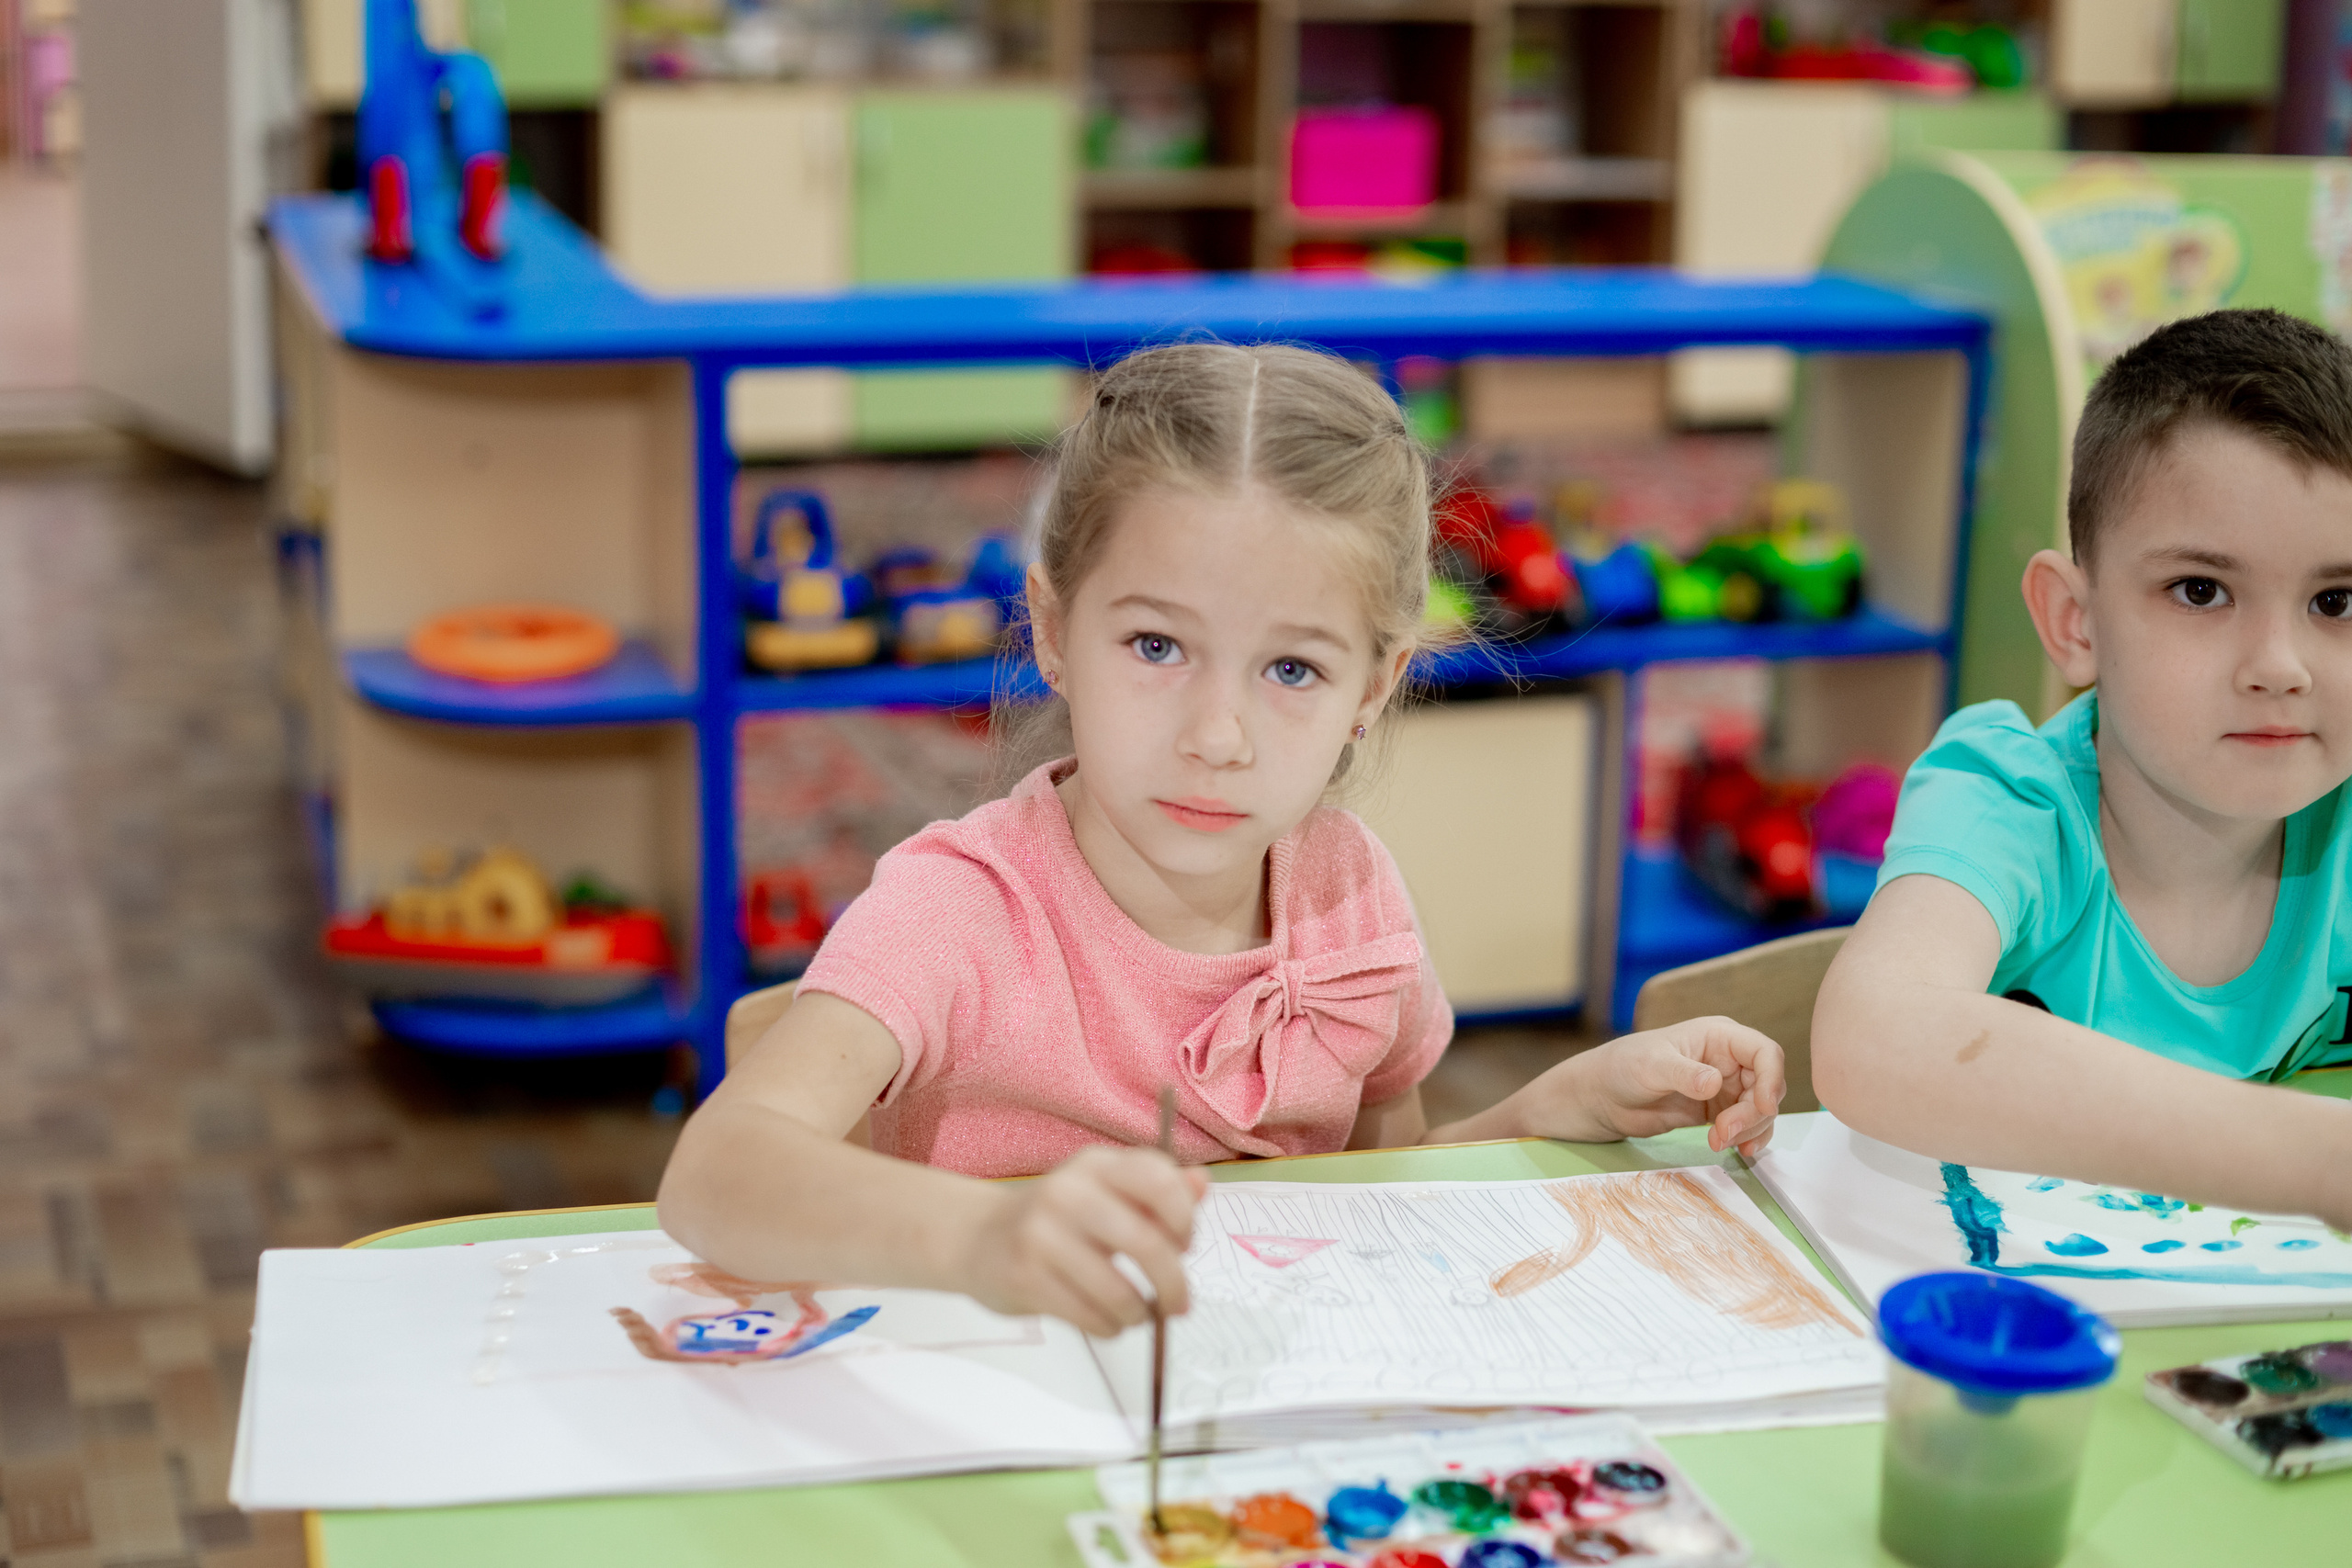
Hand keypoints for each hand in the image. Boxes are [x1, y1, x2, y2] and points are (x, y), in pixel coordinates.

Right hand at [958, 1146, 1207, 1336]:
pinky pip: (1090, 1316)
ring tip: (1137, 1315)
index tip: (1184, 1244)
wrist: (975, 1236)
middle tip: (1180, 1304)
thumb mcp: (1103, 1190)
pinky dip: (1110, 1328)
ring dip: (1139, 1314)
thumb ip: (1155, 1189)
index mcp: (1095, 1165)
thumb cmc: (1056, 1217)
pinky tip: (1107, 1320)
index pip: (1158, 1179)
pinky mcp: (1025, 1277)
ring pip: (1119, 1291)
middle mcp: (1068, 1191)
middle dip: (1174, 1283)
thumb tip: (1201, 1183)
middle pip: (1147, 1243)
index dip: (1184, 1218)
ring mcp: (1042, 1235)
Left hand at [1533, 1016, 1785, 1157]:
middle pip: (1767, 1086)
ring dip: (1749, 1130)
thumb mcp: (1650, 1066)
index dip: (1772, 1079)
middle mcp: (1728, 1059)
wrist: (1599, 1098)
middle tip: (1724, 1133)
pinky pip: (1747, 1126)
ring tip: (1717, 1142)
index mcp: (1718, 1036)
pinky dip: (1747, 1139)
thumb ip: (1683, 1074)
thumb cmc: (1620, 1068)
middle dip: (1754, 1113)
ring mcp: (1724, 1086)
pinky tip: (1736, 1150)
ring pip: (1760, 1110)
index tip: (1761, 1106)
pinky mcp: (1717, 1111)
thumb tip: (1714, 1083)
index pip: (1765, 1052)